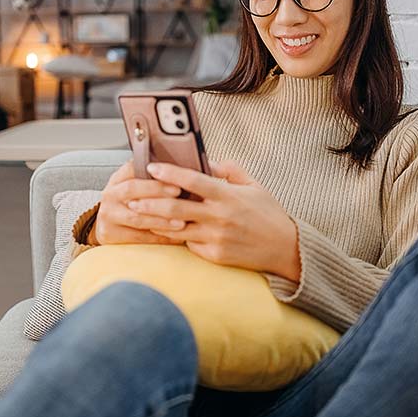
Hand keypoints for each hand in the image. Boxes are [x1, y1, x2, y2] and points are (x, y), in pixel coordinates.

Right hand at [94, 160, 187, 245]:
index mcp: (117, 179)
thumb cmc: (129, 203)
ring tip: (181, 221)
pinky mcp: (110, 234)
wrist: (108, 226)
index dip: (151, 170)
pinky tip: (175, 236)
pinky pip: (139, 237)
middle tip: (178, 191)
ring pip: (137, 217)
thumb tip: (180, 168)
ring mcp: (109, 215)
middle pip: (132, 189)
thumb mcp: (134, 186)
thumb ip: (150, 178)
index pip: (131, 168)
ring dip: (161, 220)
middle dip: (157, 190)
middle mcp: (110, 195)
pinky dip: (159, 237)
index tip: (171, 172)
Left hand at [129, 160, 300, 280]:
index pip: (193, 180)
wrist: (285, 250)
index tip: (152, 166)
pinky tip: (160, 230)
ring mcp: (215, 238)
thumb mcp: (253, 186)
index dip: (170, 172)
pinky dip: (175, 236)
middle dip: (149, 201)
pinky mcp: (214, 255)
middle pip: (175, 208)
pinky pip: (188, 244)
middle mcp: (219, 217)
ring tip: (138, 213)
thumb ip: (228, 170)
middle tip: (132, 197)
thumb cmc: (269, 214)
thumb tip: (205, 161)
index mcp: (228, 196)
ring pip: (176, 229)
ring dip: (154, 221)